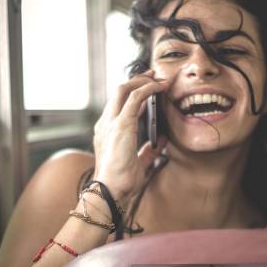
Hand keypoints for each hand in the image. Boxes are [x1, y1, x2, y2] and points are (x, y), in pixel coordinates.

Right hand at [92, 71, 170, 205]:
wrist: (111, 191)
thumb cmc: (121, 182)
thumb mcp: (138, 163)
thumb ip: (148, 151)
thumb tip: (160, 141)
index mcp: (107, 132)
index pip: (118, 105)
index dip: (133, 93)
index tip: (148, 88)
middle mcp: (105, 123)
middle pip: (119, 91)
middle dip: (137, 80)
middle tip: (154, 75)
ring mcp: (111, 122)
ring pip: (124, 89)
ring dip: (143, 80)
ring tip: (159, 78)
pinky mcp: (121, 124)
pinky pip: (135, 97)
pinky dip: (149, 89)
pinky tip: (160, 87)